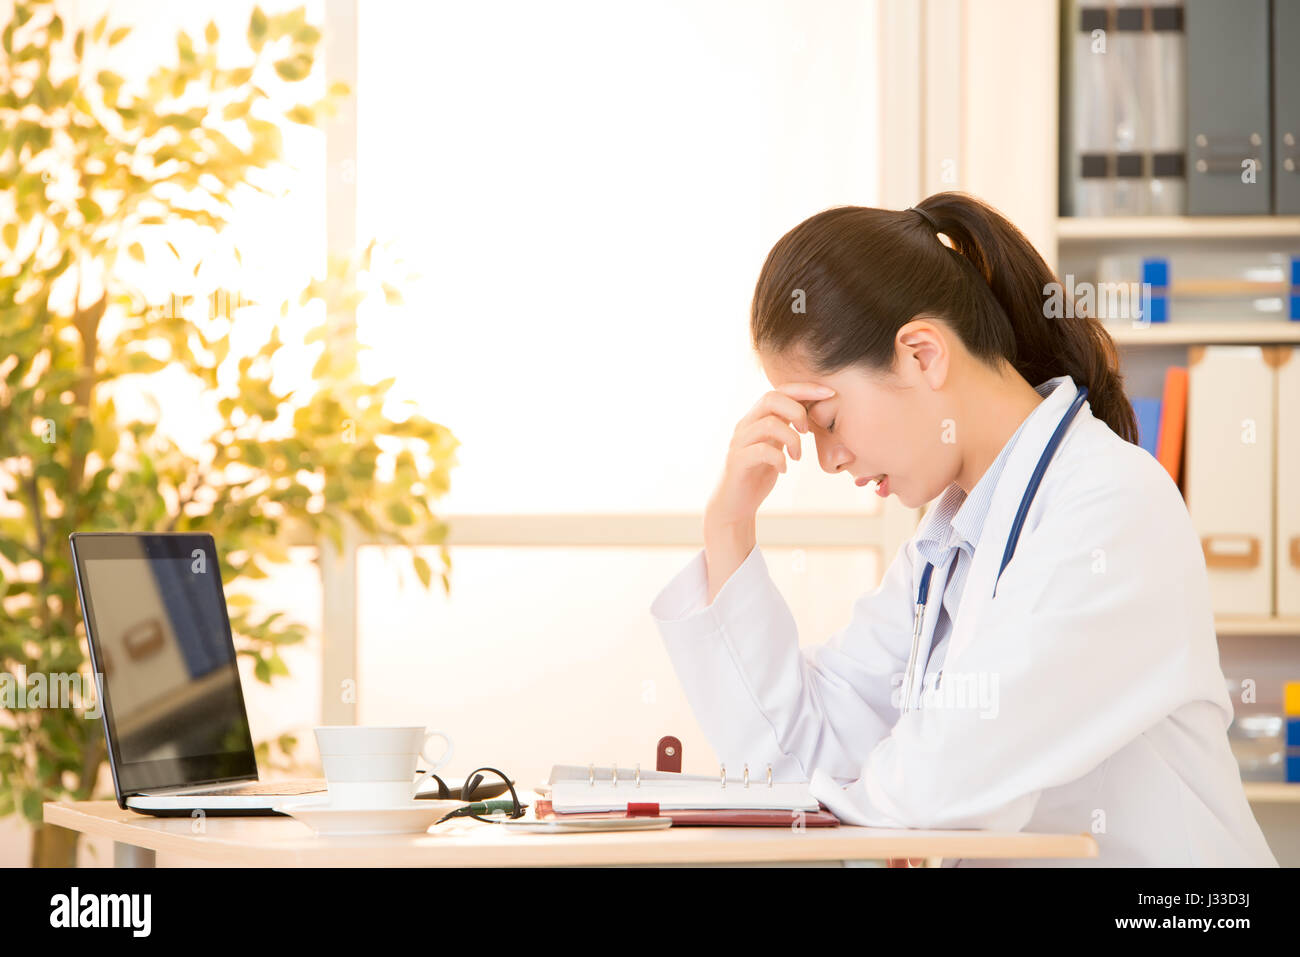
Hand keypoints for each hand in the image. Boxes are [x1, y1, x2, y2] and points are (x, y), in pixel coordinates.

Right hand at [705, 382, 833, 527]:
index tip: (829, 393)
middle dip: (798, 411)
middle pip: (771, 398)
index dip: (805, 388)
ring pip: (769, 424)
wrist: (734, 504)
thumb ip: (787, 427)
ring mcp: (740, 442)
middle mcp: (745, 425)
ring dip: (792, 439)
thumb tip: (812, 410)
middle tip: (808, 432)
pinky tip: (784, 469)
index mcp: (756, 418)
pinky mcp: (738, 461)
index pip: (779, 390)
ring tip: (797, 456)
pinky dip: (780, 459)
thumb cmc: (758, 473)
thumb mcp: (777, 445)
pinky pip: (762, 451)